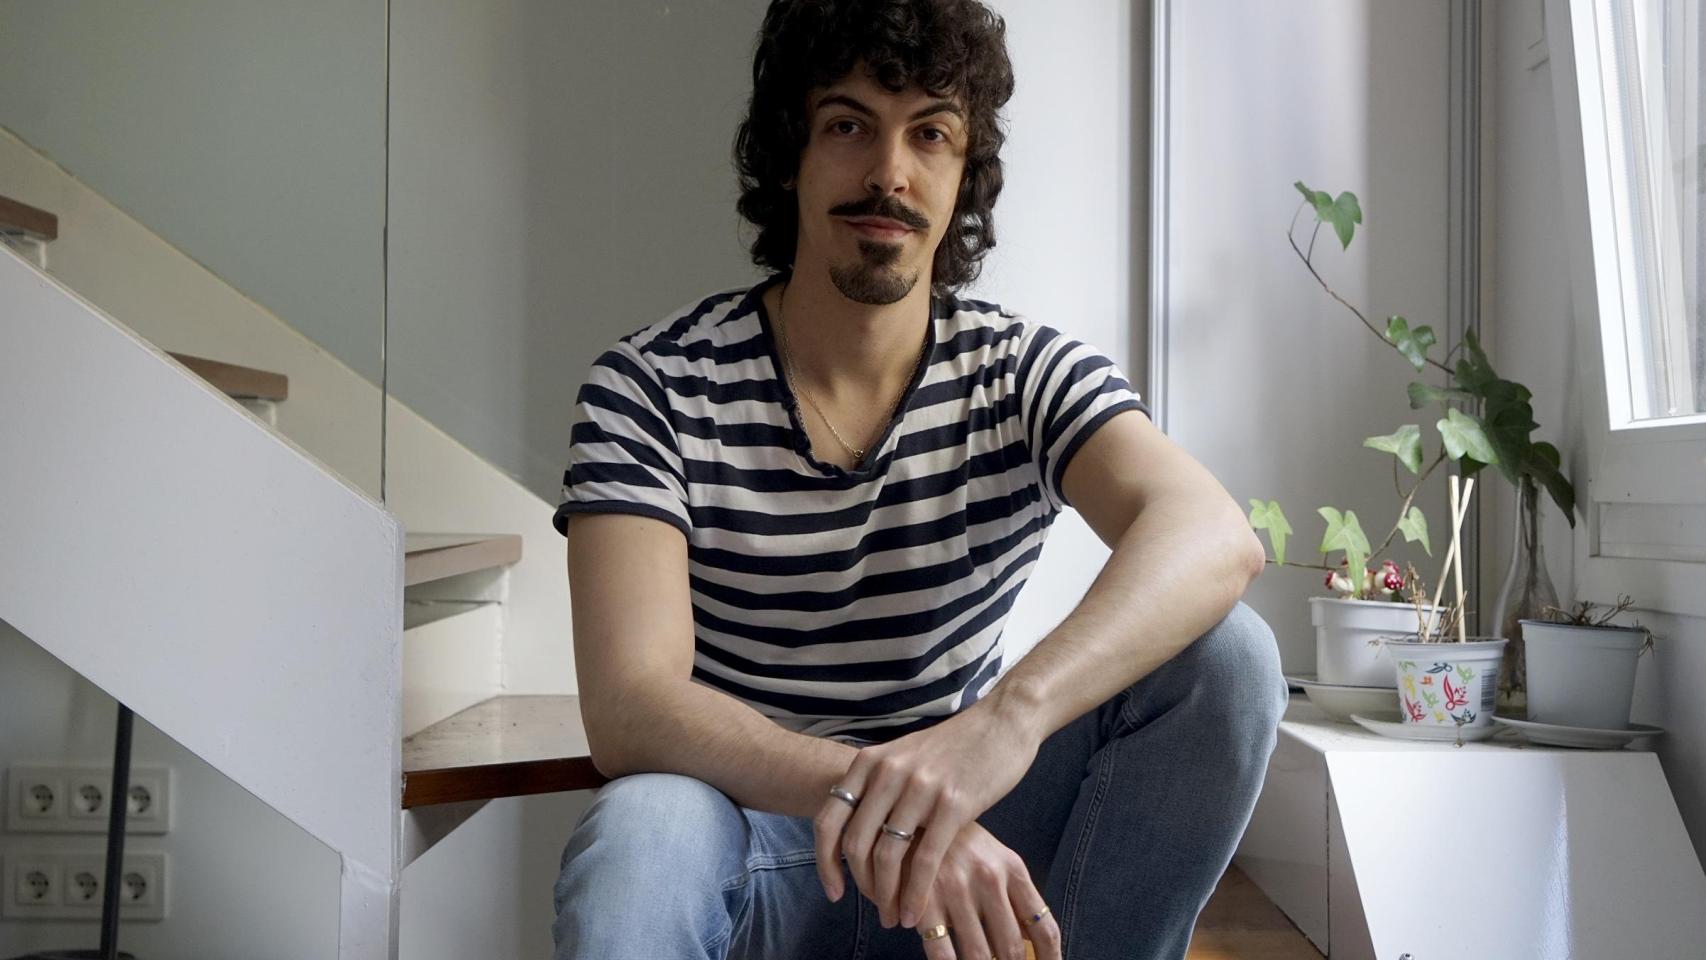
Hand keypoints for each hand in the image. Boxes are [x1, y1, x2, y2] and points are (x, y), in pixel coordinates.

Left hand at [812, 701, 1040, 927]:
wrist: (1002, 722)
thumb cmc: (954, 746)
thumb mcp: (904, 757)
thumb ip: (879, 789)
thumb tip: (858, 835)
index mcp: (870, 762)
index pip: (828, 819)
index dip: (824, 862)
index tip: (834, 891)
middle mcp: (888, 773)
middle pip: (854, 844)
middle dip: (861, 886)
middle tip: (876, 911)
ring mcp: (920, 787)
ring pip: (887, 856)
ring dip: (887, 896)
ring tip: (895, 918)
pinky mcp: (954, 804)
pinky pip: (924, 860)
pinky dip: (916, 893)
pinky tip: (917, 912)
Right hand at [910, 822, 1062, 959]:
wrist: (912, 817)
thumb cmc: (960, 844)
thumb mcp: (995, 859)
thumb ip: (1016, 897)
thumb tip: (1035, 941)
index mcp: (1013, 870)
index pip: (1043, 927)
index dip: (1051, 958)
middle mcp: (989, 880)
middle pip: (1012, 948)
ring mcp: (955, 891)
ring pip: (979, 955)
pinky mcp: (923, 901)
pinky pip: (942, 953)